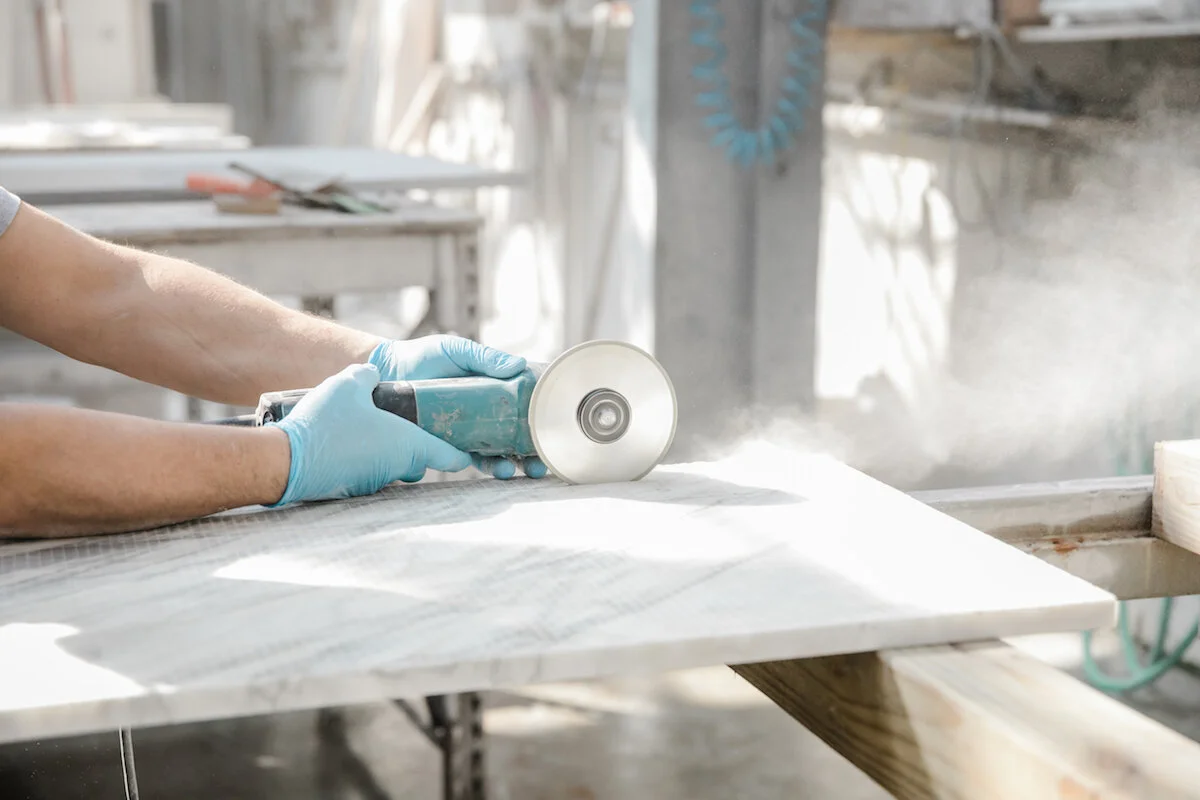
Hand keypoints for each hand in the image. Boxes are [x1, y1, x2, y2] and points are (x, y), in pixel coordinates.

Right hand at [266, 363, 473, 505]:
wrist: (286, 460)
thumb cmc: (325, 423)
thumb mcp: (350, 384)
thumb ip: (368, 375)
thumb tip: (374, 373)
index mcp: (410, 445)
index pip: (452, 457)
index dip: (462, 449)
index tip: (467, 442)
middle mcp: (398, 468)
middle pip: (422, 458)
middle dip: (418, 443)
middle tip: (407, 421)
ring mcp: (376, 482)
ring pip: (394, 466)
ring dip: (389, 451)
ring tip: (370, 428)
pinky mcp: (354, 489)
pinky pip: (370, 472)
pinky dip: (366, 460)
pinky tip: (348, 442)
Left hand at [368, 335, 548, 479]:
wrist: (389, 370)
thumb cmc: (424, 356)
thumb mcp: (458, 350)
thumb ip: (486, 357)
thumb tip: (519, 365)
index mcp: (494, 390)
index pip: (525, 407)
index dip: (542, 420)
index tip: (555, 431)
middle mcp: (485, 413)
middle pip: (517, 437)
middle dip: (532, 453)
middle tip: (541, 463)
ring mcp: (469, 430)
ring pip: (498, 453)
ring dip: (512, 464)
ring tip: (517, 470)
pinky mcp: (449, 443)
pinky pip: (472, 460)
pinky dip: (486, 466)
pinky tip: (495, 469)